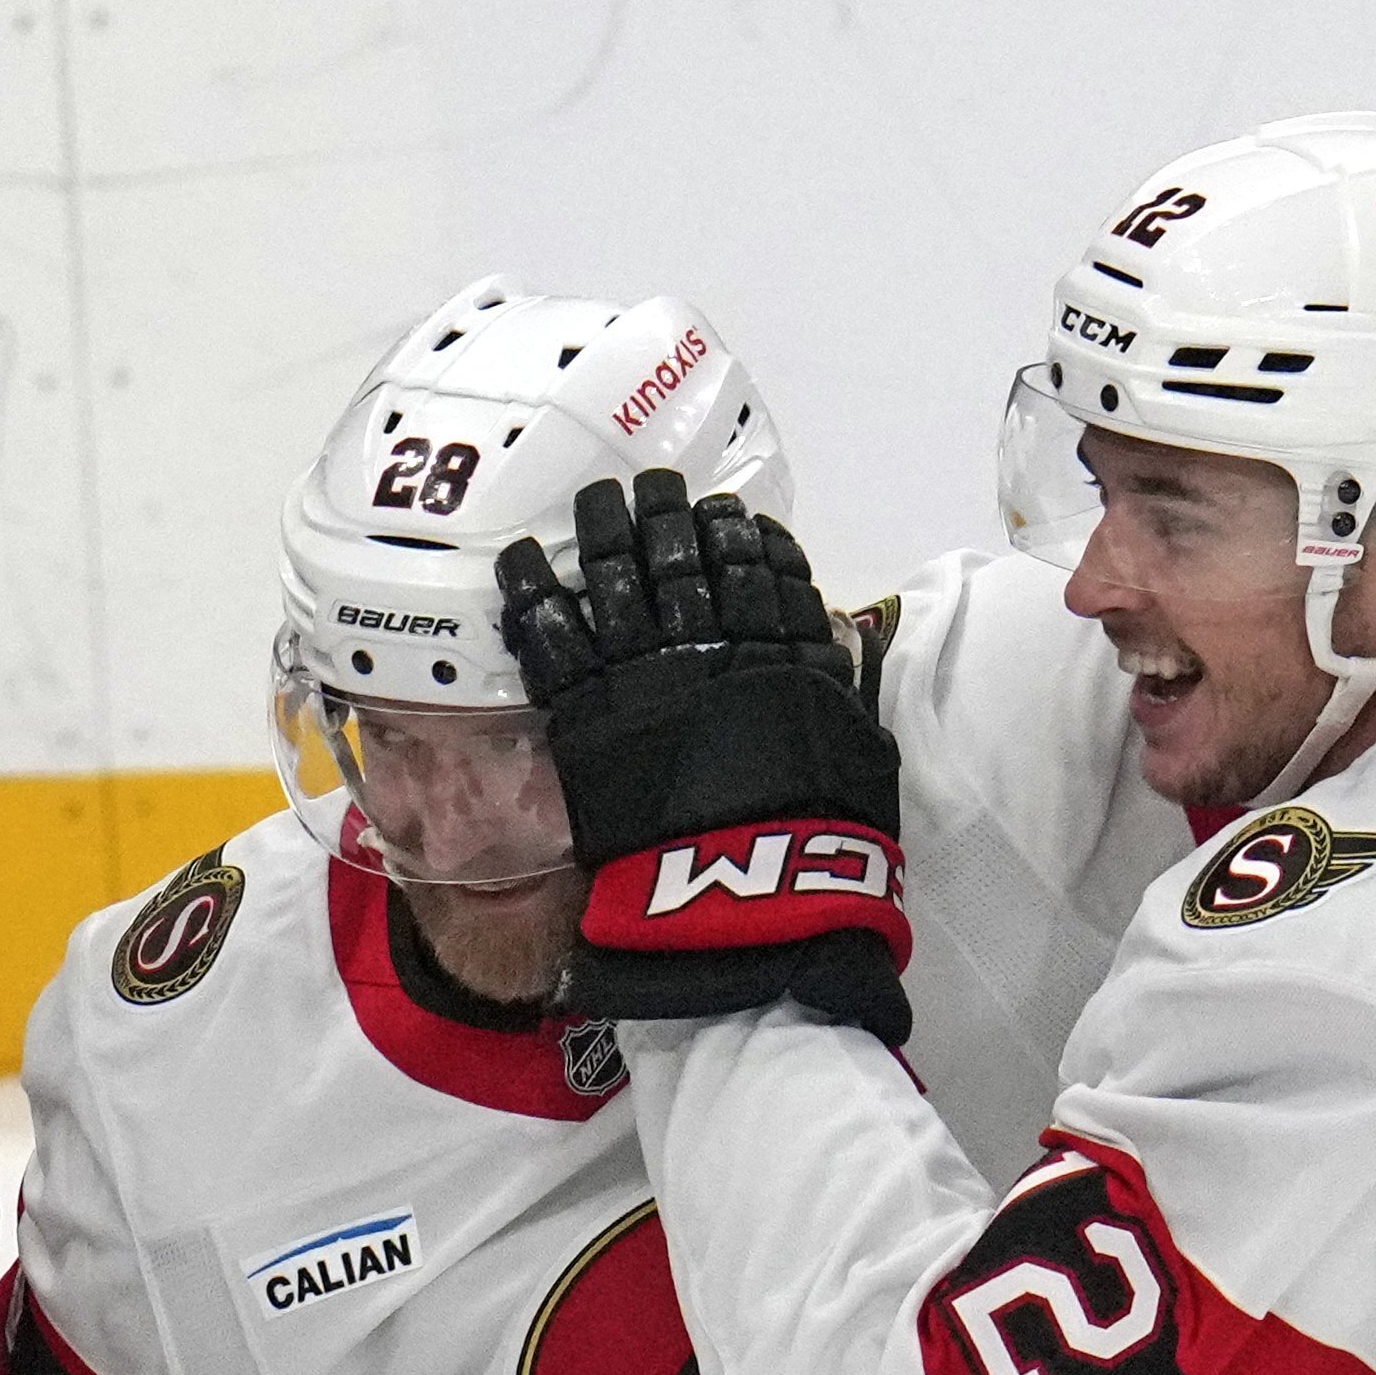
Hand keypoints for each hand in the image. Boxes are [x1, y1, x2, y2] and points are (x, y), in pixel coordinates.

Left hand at [495, 469, 915, 1044]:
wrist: (746, 886)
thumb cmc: (814, 828)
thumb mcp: (851, 742)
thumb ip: (833, 685)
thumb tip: (831, 640)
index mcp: (777, 647)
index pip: (754, 568)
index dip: (734, 535)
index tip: (720, 513)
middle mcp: (708, 642)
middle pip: (679, 557)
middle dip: (663, 514)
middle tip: (648, 488)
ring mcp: (642, 669)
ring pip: (617, 577)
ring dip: (604, 530)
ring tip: (596, 501)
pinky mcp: (585, 709)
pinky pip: (553, 636)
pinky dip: (536, 593)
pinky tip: (525, 560)